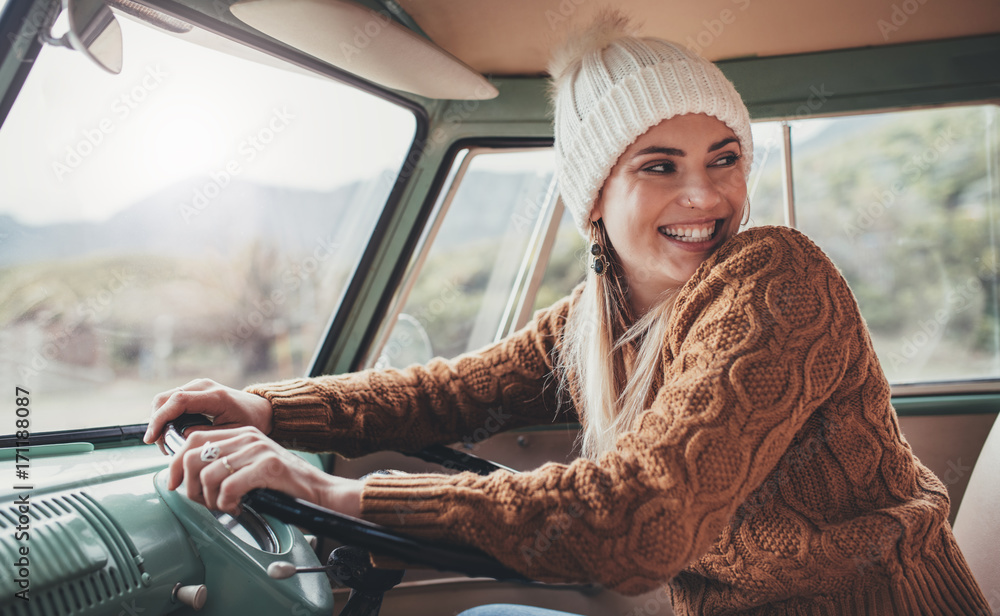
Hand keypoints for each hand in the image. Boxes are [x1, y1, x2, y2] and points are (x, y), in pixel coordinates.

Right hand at [145, 378, 273, 449]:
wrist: (259, 408)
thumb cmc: (249, 422)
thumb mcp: (231, 433)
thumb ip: (207, 434)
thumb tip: (181, 436)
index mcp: (215, 396)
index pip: (178, 401)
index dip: (160, 419)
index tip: (151, 439)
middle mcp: (203, 386)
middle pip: (165, 399)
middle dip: (156, 422)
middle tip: (160, 446)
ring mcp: (197, 385)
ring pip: (164, 399)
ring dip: (159, 420)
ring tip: (166, 442)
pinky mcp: (193, 389)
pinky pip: (171, 401)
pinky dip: (165, 416)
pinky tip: (170, 433)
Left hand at [168, 426, 361, 516]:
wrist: (320, 492)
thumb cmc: (284, 486)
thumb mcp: (250, 467)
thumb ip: (225, 464)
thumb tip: (187, 478)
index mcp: (240, 434)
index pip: (192, 439)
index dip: (175, 464)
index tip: (174, 485)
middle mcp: (247, 437)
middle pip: (193, 455)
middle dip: (190, 486)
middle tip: (203, 502)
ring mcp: (257, 450)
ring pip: (208, 474)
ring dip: (210, 499)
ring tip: (224, 507)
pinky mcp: (268, 466)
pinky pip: (228, 487)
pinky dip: (226, 504)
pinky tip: (237, 508)